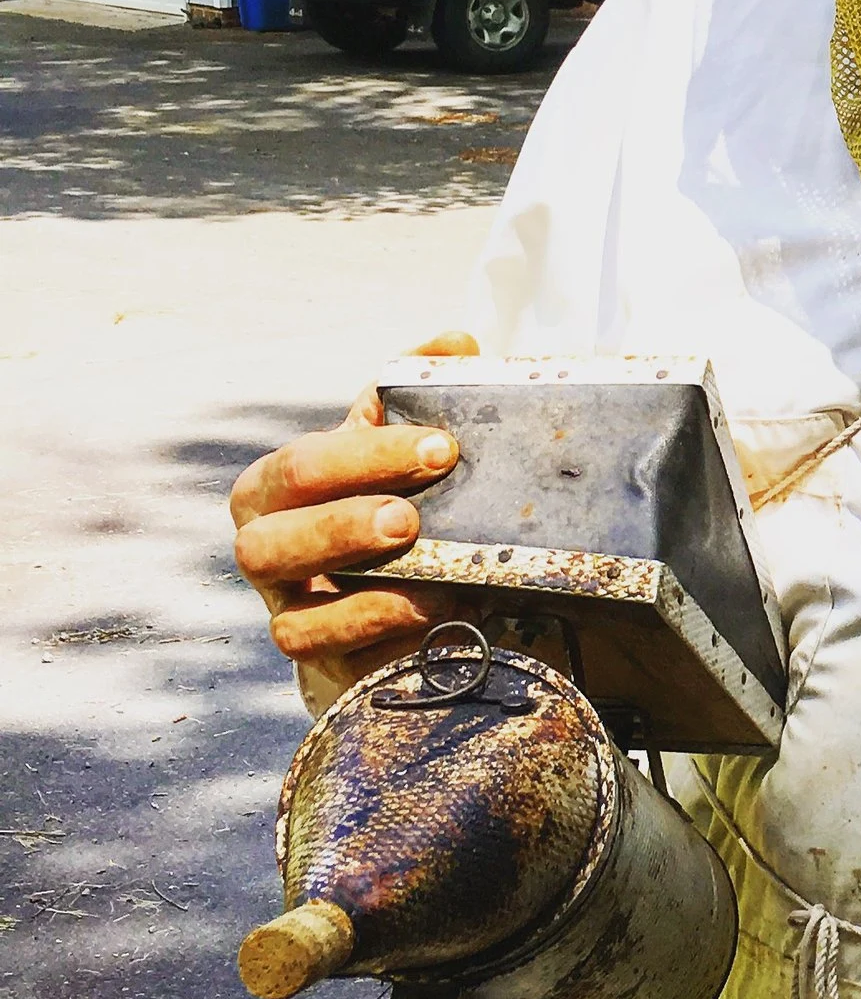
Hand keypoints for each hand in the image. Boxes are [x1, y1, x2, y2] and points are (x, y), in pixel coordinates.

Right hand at [230, 331, 477, 711]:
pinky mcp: (315, 656)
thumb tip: (455, 342)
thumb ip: (421, 390)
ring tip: (424, 571)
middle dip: (341, 523)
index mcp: (280, 485)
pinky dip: (373, 632)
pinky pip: (323, 652)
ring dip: (358, 591)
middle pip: (273, 536)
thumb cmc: (392, 498)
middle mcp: (267, 546)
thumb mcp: (399, 446)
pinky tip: (427, 614)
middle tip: (411, 516)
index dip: (367, 454)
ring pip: (287, 609)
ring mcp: (286, 606)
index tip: (443, 446)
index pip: (305, 465)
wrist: (395, 597)